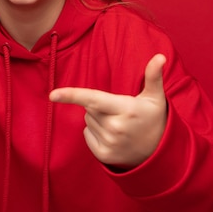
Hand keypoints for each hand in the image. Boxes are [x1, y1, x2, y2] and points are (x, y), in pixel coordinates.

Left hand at [49, 54, 167, 168]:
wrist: (158, 153)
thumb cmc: (153, 119)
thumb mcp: (156, 97)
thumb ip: (153, 76)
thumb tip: (160, 56)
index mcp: (126, 109)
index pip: (94, 99)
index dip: (72, 95)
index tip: (53, 95)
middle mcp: (115, 127)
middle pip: (89, 108)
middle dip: (99, 106)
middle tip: (119, 112)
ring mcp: (110, 143)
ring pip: (87, 121)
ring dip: (97, 119)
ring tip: (118, 124)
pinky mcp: (104, 155)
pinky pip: (86, 135)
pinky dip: (94, 133)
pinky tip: (112, 136)